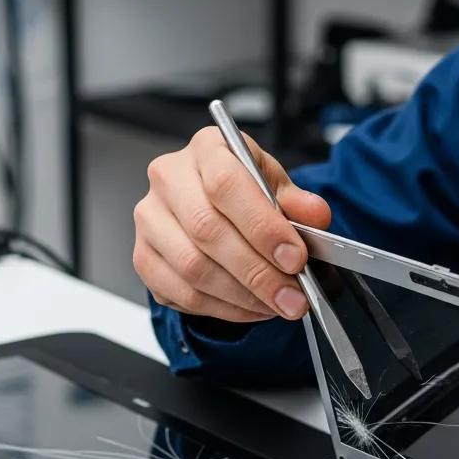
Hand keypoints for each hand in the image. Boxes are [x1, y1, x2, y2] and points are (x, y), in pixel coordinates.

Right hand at [133, 126, 331, 322]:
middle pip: (207, 231)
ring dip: (241, 296)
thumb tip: (314, 216)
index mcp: (206, 150)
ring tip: (275, 304)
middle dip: (257, 272)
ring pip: (193, 268)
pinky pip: (181, 293)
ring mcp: (150, 220)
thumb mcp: (276, 186)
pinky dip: (222, 308)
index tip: (294, 258)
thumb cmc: (242, 191)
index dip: (263, 227)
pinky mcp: (144, 257)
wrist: (211, 205)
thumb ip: (298, 203)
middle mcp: (168, 180)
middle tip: (291, 296)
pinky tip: (250, 308)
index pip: (226, 184)